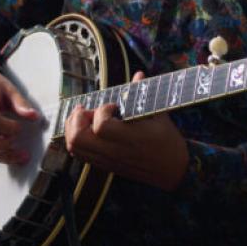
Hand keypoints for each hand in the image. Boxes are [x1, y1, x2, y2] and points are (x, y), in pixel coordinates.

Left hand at [64, 72, 188, 190]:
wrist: (173, 171)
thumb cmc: (168, 142)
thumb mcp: (159, 116)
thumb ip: (143, 95)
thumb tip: (138, 74)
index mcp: (131, 139)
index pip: (101, 126)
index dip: (101, 111)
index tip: (112, 106)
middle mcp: (115, 152)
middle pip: (78, 139)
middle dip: (77, 119)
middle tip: (87, 110)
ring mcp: (107, 160)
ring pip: (74, 147)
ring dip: (73, 128)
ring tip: (83, 118)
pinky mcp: (104, 165)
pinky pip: (79, 154)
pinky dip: (76, 140)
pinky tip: (85, 130)